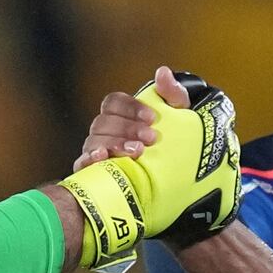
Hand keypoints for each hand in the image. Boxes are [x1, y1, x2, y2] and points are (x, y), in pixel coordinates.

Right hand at [59, 66, 240, 267]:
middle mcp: (110, 136)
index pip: (113, 103)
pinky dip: (89, 160)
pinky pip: (83, 165)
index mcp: (126, 119)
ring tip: (137, 153)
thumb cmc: (185, 157)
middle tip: (151, 140)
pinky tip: (102, 160)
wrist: (189, 199)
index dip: (130, 107)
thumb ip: (175, 97)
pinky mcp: (100, 178)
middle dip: (127, 128)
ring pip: (94, 141)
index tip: (153, 119)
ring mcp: (103, 157)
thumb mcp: (187, 123)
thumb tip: (162, 73)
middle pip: (103, 121)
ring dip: (114, 143)